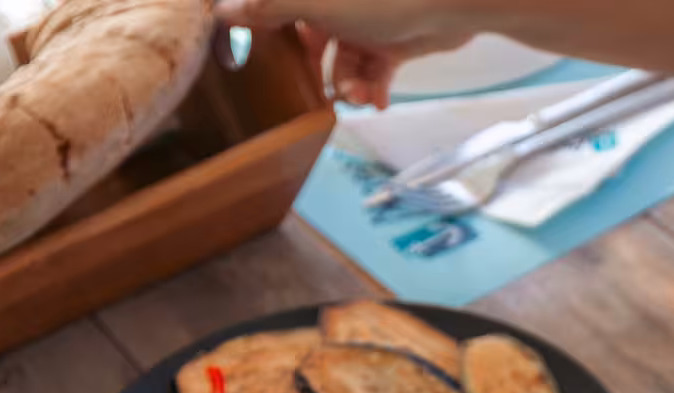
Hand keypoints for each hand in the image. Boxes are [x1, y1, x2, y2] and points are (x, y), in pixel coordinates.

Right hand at [214, 3, 472, 108]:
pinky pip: (373, 70)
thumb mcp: (313, 2)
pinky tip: (377, 102)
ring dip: (348, 84)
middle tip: (317, 94)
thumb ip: (267, 6)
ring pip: (342, 60)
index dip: (269, 34)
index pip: (278, 10)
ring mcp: (367, 18)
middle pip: (309, 39)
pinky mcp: (393, 39)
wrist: (453, 2)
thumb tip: (221, 9)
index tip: (262, 64)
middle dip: (315, 71)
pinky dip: (373, 87)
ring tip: (358, 96)